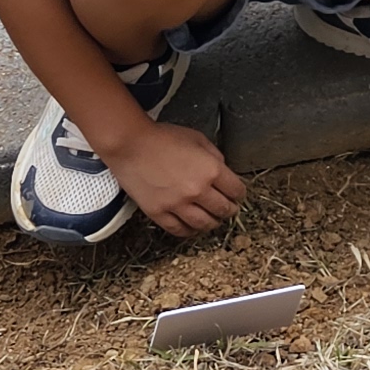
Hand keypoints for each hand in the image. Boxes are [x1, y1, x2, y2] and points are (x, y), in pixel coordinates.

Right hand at [105, 120, 248, 236]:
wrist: (130, 145)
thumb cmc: (163, 138)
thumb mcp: (198, 139)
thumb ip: (215, 157)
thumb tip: (223, 170)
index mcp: (211, 170)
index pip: (236, 191)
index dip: (239, 194)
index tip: (237, 195)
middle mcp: (197, 191)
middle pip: (223, 209)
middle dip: (229, 210)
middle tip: (229, 209)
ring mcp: (177, 204)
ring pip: (203, 224)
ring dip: (212, 223)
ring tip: (213, 220)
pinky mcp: (158, 213)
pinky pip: (178, 230)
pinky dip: (189, 231)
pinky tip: (193, 228)